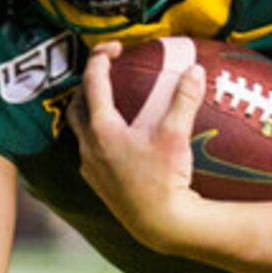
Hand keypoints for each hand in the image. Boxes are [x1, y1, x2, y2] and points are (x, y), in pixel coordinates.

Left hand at [76, 41, 205, 249]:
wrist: (160, 224)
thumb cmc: (165, 179)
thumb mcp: (177, 134)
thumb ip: (184, 98)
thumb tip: (194, 68)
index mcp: (103, 130)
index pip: (93, 83)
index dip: (100, 59)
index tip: (114, 48)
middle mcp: (89, 147)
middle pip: (76, 106)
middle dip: (87, 85)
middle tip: (106, 73)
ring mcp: (91, 167)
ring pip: (80, 131)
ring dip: (90, 112)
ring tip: (110, 104)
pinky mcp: (98, 184)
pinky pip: (90, 151)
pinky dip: (99, 136)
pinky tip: (120, 140)